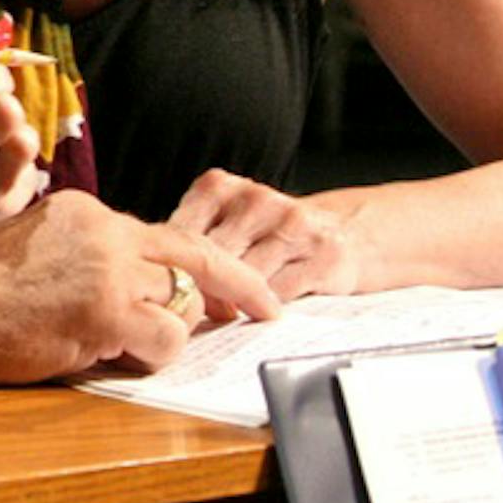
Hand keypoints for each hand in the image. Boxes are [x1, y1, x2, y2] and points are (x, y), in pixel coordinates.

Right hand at [0, 190, 281, 382]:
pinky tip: (116, 358)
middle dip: (238, 285)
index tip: (231, 282)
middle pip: (193, 255)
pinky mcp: (104, 309)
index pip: (164, 233)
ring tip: (132, 348)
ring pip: (178, 304)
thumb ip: (84, 258)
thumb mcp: (33, 250)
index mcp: (85, 212)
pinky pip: (162, 340)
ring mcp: (107, 267)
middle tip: (268, 308)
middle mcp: (103, 230)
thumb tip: (128, 289)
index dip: (204, 260)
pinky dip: (152, 356)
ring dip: (168, 333)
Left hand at [167, 169, 362, 300]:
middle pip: (211, 257)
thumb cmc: (270, 235)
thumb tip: (155, 282)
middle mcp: (256, 199)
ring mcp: (292, 224)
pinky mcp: (323, 254)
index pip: (181, 234)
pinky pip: (280, 291)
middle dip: (200, 290)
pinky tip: (259, 313)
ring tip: (225, 314)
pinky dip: (264, 308)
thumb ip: (193, 243)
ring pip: (245, 276)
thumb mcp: (225, 223)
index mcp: (221, 187)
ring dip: (232, 303)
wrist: (346, 232)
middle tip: (189, 314)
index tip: (165, 295)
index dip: (172, 271)